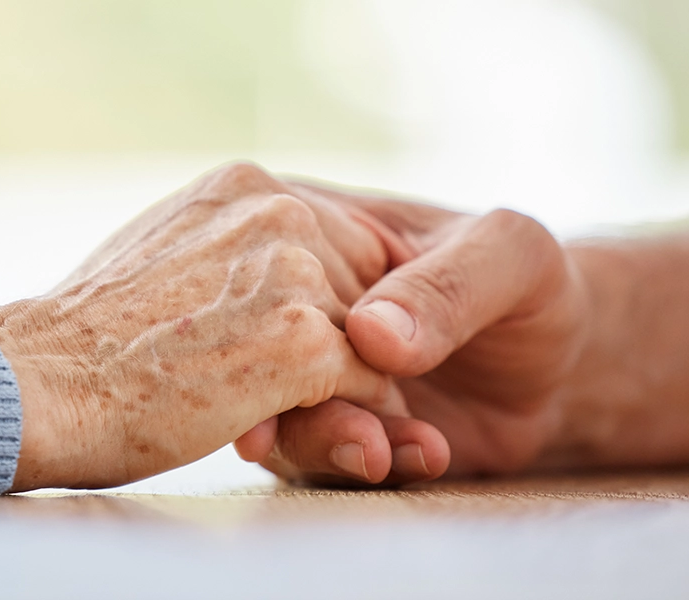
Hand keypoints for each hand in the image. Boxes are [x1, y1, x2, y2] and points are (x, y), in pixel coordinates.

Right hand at [0, 164, 404, 491]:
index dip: (331, 299)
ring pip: (373, 339)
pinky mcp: (303, 342)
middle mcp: (281, 212)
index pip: (339, 243)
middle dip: (347, 338)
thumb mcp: (170, 248)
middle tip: (310, 380)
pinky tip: (302, 422)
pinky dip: (352, 412)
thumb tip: (270, 265)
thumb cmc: (93, 333)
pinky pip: (371, 383)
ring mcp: (295, 274)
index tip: (305, 341)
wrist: (42, 381)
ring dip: (350, 379)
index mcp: (249, 187)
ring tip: (305, 405)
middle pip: (364, 288)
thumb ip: (233, 245)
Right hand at [237, 181, 591, 484]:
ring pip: (280, 412)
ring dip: (329, 441)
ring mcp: (315, 367)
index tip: (283, 368)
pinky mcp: (335, 423)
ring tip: (383, 452)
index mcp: (322, 231)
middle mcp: (304, 302)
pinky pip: (326, 455)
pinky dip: (368, 462)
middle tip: (359, 437)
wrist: (555, 368)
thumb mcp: (511, 257)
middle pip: (257, 348)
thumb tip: (370, 332)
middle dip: (289, 400)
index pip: (263, 264)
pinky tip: (424, 453)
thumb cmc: (532, 286)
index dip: (261, 318)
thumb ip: (447, 286)